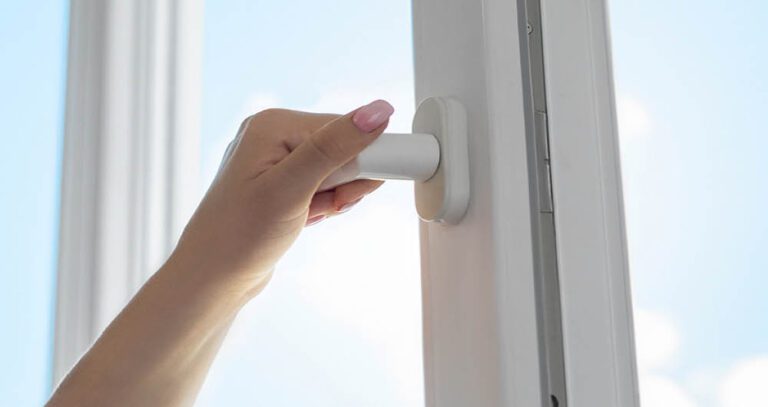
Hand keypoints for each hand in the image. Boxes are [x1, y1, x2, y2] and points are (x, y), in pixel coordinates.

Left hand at [170, 100, 393, 295]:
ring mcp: (278, 163)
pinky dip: (326, 206)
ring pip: (337, 172)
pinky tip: (307, 219)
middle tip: (327, 205)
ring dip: (336, 198)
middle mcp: (274, 137)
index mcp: (273, 125)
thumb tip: (376, 111)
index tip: (370, 181)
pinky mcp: (284, 186)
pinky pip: (324, 187)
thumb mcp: (293, 188)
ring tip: (310, 216)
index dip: (362, 157)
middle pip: (342, 148)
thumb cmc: (239, 235)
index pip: (342, 126)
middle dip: (345, 183)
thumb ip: (335, 148)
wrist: (213, 280)